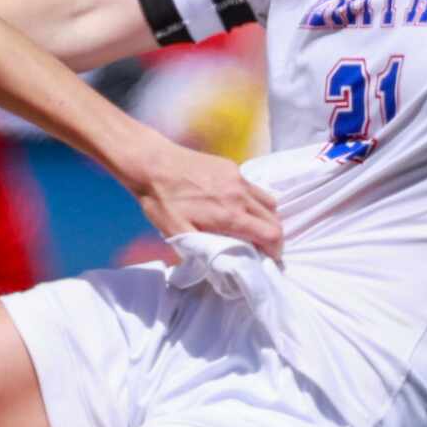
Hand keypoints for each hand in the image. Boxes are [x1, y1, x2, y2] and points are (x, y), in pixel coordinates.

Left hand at [123, 138, 284, 260]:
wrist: (151, 163)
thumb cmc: (161, 200)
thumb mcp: (176, 232)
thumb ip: (203, 249)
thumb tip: (223, 264)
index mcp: (230, 214)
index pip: (271, 235)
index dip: (275, 251)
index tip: (269, 259)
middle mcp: (240, 195)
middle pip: (275, 220)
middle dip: (273, 237)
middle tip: (261, 247)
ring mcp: (238, 178)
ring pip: (269, 202)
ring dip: (267, 218)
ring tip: (253, 227)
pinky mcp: (231, 167)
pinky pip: (254, 187)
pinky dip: (255, 201)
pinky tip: (237, 206)